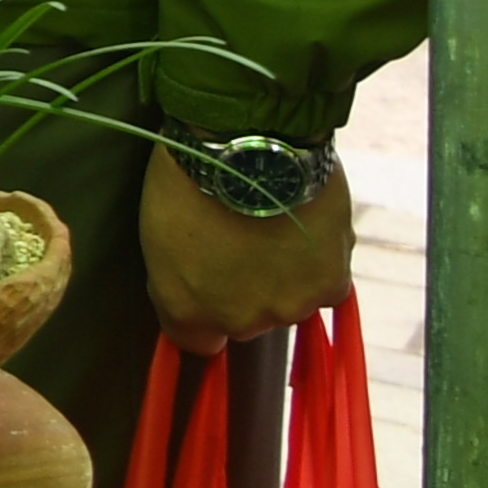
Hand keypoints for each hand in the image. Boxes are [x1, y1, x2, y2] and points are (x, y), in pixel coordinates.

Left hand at [142, 146, 358, 353]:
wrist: (248, 144)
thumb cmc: (190, 177)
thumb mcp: (158, 233)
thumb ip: (180, 279)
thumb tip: (194, 290)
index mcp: (188, 310)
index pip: (197, 342)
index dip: (204, 318)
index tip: (209, 293)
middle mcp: (240, 321)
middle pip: (246, 321)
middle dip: (243, 290)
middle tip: (244, 242)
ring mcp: (288, 307)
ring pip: (290, 303)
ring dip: (286, 277)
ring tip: (277, 228)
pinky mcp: (329, 285)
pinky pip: (328, 287)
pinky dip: (321, 265)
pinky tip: (310, 233)